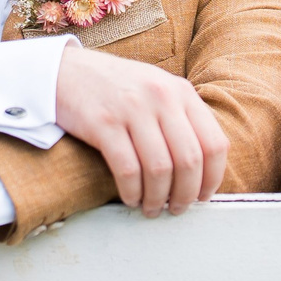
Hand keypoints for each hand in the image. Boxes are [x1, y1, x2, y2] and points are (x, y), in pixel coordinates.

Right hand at [55, 44, 228, 215]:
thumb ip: (182, 118)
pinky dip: (132, 192)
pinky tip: (131, 198)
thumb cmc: (116, 88)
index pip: (214, 143)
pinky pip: (127, 170)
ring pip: (160, 169)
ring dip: (158, 198)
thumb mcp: (157, 90)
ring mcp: (132, 109)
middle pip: (189, 161)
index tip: (204, 196)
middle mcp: (161, 97)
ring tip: (152, 209)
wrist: (65, 71)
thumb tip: (203, 168)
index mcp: (181, 92)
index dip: (213, 178)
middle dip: (186, 194)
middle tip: (177, 209)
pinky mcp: (103, 123)